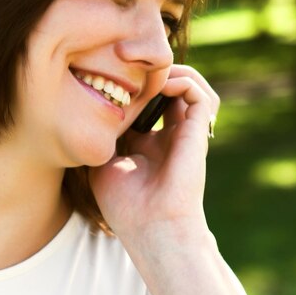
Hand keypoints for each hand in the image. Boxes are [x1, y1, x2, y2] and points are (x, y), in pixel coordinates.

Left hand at [88, 65, 219, 248]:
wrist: (152, 227)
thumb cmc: (125, 204)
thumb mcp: (103, 163)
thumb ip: (106, 135)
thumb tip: (97, 107)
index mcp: (149, 144)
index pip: (147, 104)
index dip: (133, 88)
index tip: (112, 77)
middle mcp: (169, 135)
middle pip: (169, 91)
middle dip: (152, 75)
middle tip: (131, 67)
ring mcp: (185, 133)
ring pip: (190, 87)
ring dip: (172, 73)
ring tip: (150, 72)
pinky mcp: (198, 132)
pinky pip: (198, 95)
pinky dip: (183, 81)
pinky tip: (160, 85)